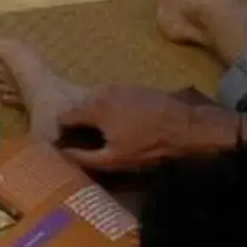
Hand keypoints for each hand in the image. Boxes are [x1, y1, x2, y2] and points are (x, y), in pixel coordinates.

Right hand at [52, 86, 228, 173]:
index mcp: (94, 109)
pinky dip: (111, 109)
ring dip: (96, 115)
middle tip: (85, 141)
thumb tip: (62, 154)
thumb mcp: (114, 159)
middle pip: (80, 106)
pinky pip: (114, 98)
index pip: (65, 116)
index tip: (67, 144)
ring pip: (98, 101)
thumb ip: (84, 157)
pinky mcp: (134, 88)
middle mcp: (103, 92)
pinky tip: (122, 123)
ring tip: (104, 134)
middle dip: (79, 122)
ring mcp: (120, 87)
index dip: (62, 131)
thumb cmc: (147, 145)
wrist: (184, 126)